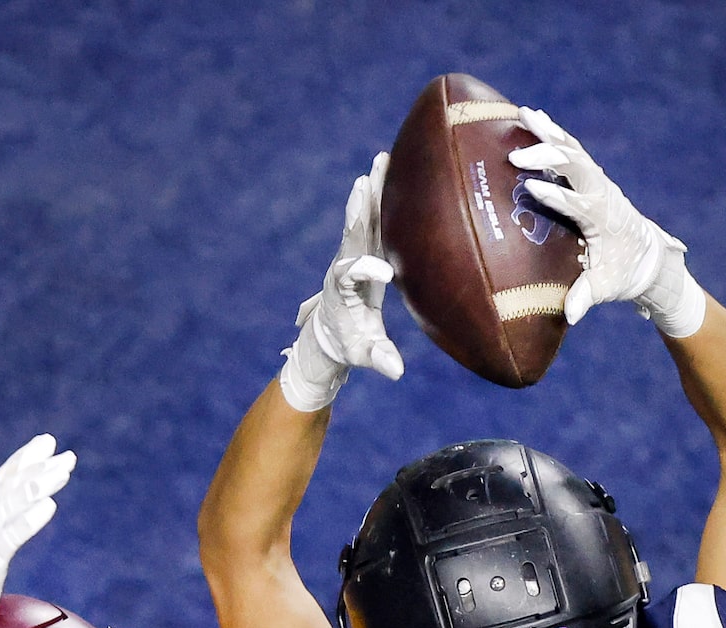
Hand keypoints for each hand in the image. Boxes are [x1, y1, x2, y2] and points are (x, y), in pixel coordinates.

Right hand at [0, 434, 74, 627]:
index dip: (20, 465)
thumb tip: (10, 544)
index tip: (43, 446)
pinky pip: (8, 539)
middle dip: (34, 468)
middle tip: (60, 450)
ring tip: (62, 470)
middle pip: (6, 492)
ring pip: (8, 508)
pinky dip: (28, 521)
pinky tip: (50, 505)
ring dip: (37, 487)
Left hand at [279, 152, 404, 412]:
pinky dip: (381, 193)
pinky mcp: (365, 246)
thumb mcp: (362, 354)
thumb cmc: (348, 345)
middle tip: (366, 181)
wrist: (331, 333)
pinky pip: (374, 216)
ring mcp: (354, 252)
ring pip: (364, 216)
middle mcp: (344, 264)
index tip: (386, 276)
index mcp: (342, 290)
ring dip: (373, 189)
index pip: (351, 274)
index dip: (366, 272)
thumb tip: (395, 370)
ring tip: (382, 159)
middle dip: (360, 209)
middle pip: (353, 233)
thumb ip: (377, 358)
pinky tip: (390, 167)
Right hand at [509, 109, 704, 337]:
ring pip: (573, 150)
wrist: (649, 257)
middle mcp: (602, 193)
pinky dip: (554, 133)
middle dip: (548, 157)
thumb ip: (587, 296)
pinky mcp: (592, 177)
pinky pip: (572, 149)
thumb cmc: (624, 274)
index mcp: (603, 219)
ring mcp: (598, 181)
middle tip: (516, 155)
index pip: (577, 204)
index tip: (530, 186)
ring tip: (524, 113)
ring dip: (549, 133)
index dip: (556, 196)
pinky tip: (534, 118)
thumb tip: (571, 315)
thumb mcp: (606, 288)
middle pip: (576, 167)